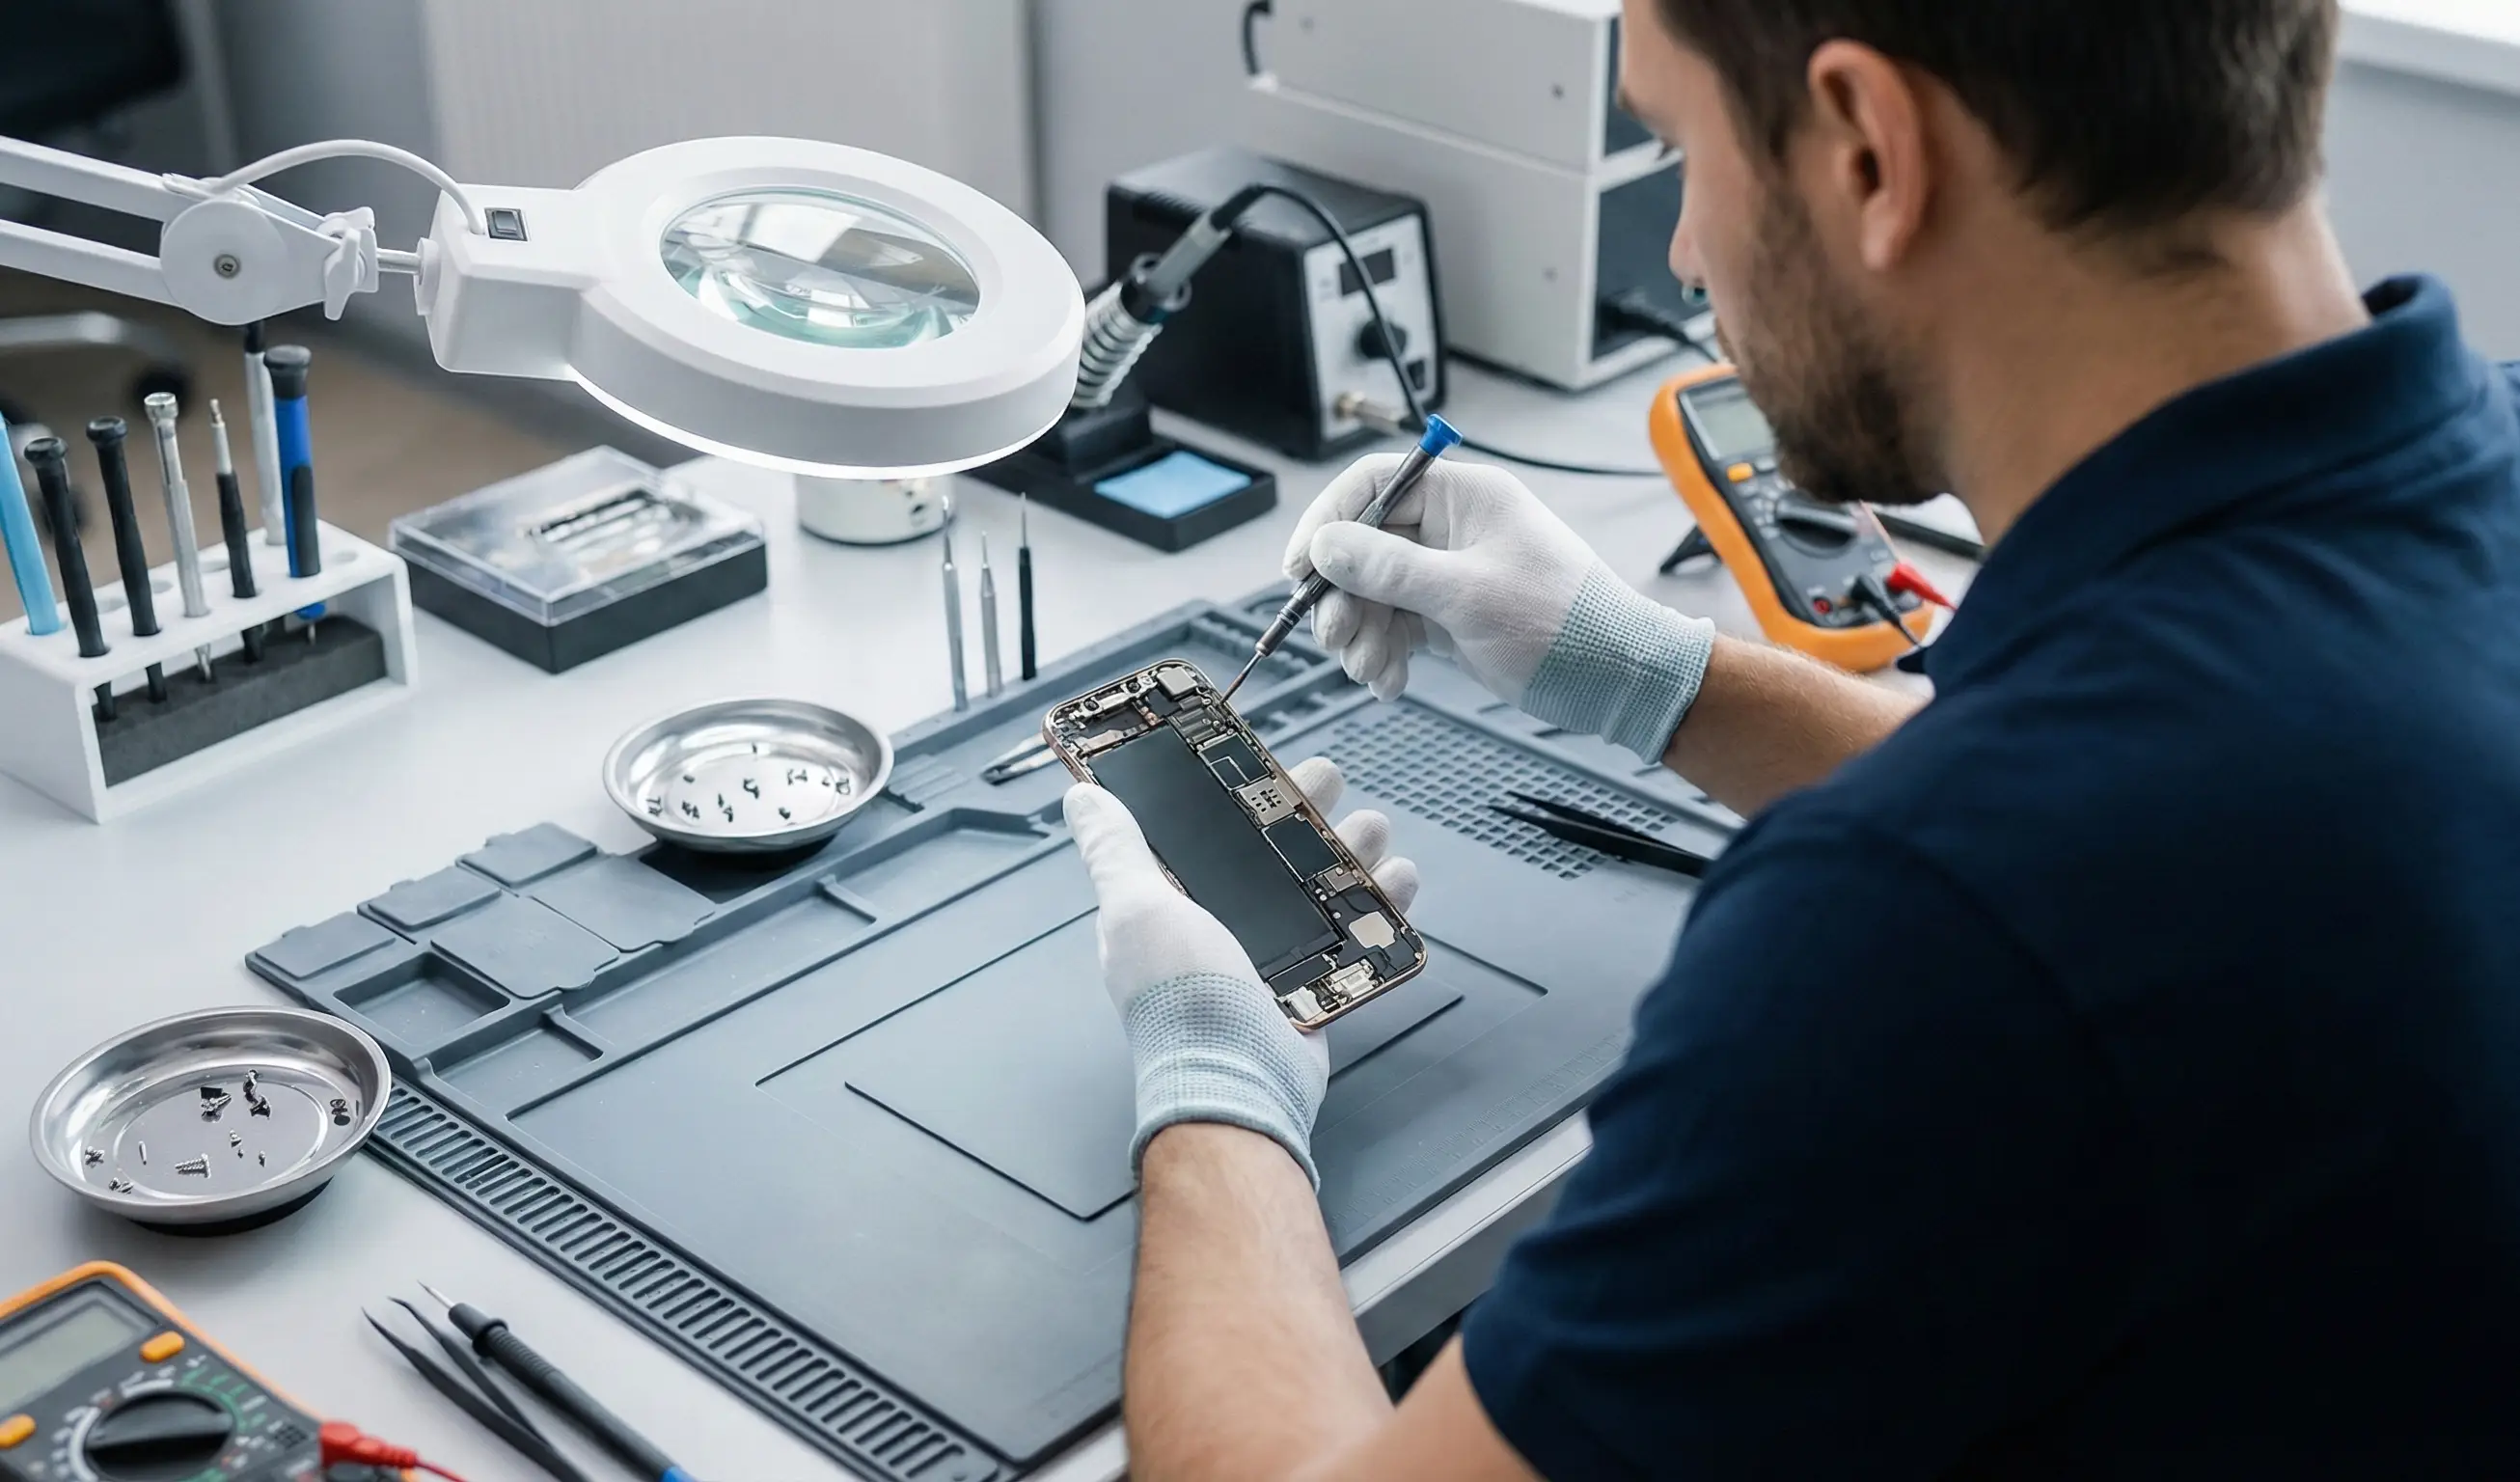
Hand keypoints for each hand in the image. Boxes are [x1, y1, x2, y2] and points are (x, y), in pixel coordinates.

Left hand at [1066, 757, 1418, 1186]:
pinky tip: (1400, 881)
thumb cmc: (1179, 999)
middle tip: (1332, 779)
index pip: (1203, 833)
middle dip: (1304, 810)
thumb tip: (1079, 799)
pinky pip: (1354, 937)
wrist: (1237, 1084)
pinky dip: (1381, 907)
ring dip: (1352, 851)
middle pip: (1270, 851)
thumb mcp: (1137, 909)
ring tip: (1375, 828)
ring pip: (1319, 886)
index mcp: (1169, 905)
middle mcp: (1217, 928)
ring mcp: (1268, 958)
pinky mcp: (1312, 988)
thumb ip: (1115, 852)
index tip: (1262, 759)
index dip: (1232, 793)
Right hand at [1286, 455, 1718, 759]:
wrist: (1616, 680)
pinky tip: (1389, 683)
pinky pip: (1393, 626)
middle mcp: (1451, 528)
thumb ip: (1391, 569)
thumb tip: (1325, 545)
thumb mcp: (1467, 595)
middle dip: (1343, 596)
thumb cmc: (1562, 625)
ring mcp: (1447, 573)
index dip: (1328, 520)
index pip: (1373, 485)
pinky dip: (1383, 654)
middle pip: (1363, 546)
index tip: (1301, 569)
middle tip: (1337, 638)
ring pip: (1372, 592)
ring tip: (1370, 671)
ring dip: (1359, 633)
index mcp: (1464, 498)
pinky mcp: (1448, 616)